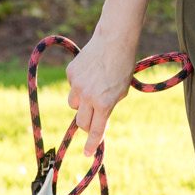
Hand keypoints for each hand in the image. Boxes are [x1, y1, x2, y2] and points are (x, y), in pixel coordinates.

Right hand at [65, 29, 135, 156]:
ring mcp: (77, 85)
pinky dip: (79, 85)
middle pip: (81, 122)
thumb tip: (97, 119)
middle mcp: (88, 96)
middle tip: (93, 119)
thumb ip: (108, 106)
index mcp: (104, 103)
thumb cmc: (123, 67)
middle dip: (86, 124)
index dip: (91, 144)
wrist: (114, 41)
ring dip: (81, 104)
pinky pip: (72, 87)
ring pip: (73, 104)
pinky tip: (90, 73)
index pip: (96, 130)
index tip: (87, 154)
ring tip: (93, 89)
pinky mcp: (71, 73)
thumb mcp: (121, 91)